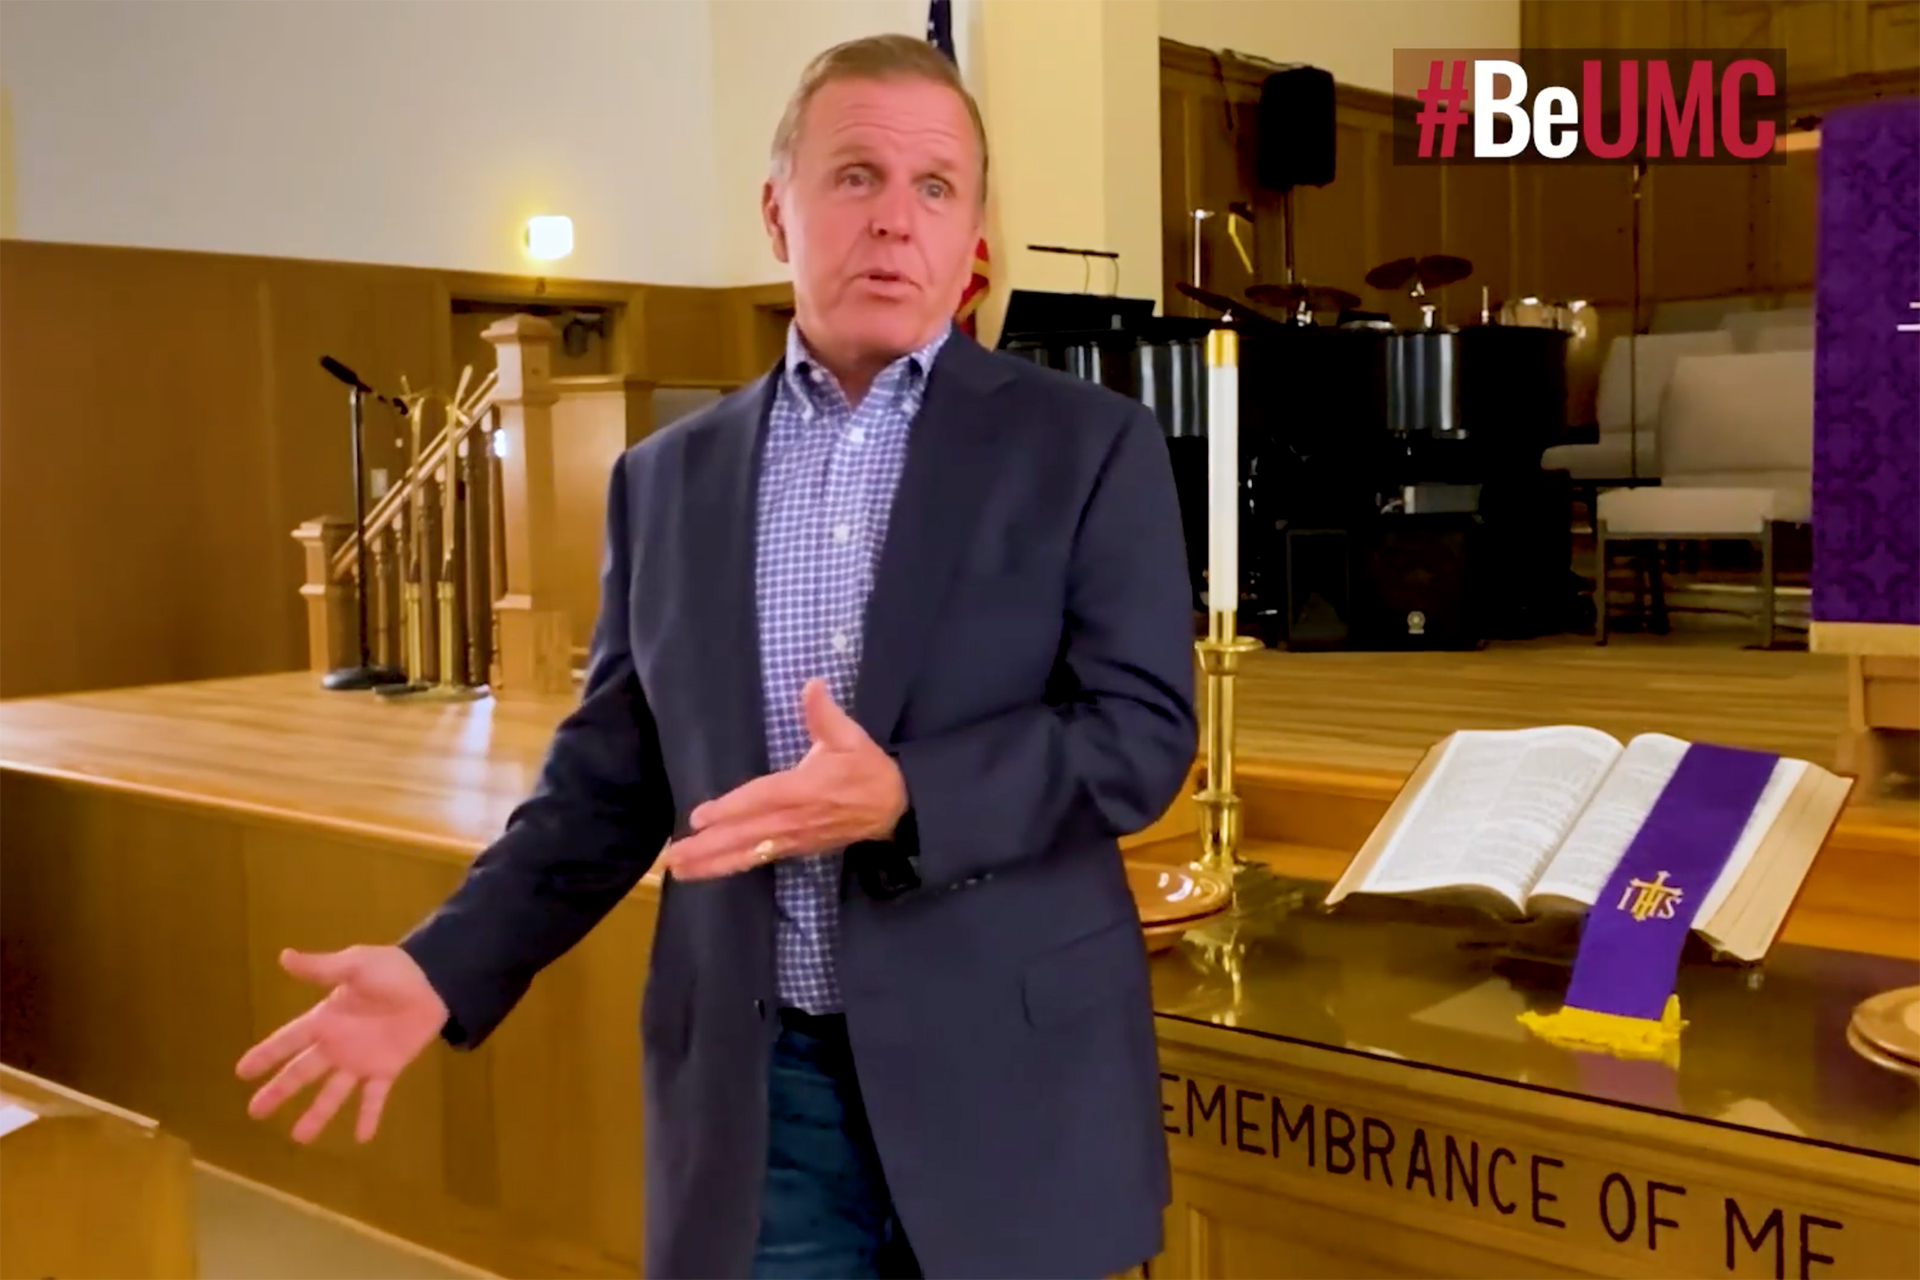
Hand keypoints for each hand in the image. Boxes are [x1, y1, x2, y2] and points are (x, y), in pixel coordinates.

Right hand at [235, 945, 446, 1144]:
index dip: (265, 1055)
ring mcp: (361, 1060)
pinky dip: (369, 1116)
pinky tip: (362, 1138)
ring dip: (317, 1115)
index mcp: (325, 1020)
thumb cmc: (393, 971)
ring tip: (300, 1139)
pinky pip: (374, 1097)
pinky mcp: (387, 1069)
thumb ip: (321, 968)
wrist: (434, 981)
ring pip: (333, 1093)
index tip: (241, 1072)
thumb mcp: (355, 964)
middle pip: (301, 1073)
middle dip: (278, 1091)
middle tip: (255, 1112)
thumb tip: (283, 956)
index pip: (288, 1041)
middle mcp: (337, 1045)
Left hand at [661, 678, 906, 880]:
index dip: (730, 809)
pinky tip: (704, 871)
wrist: (894, 809)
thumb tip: (812, 685)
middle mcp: (792, 820)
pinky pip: (756, 860)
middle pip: (745, 836)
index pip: (761, 800)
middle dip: (709, 846)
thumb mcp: (851, 737)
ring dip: (712, 862)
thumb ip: (826, 714)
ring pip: (747, 853)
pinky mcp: (793, 849)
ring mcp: (792, 839)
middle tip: (673, 856)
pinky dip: (729, 867)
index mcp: (803, 790)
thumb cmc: (867, 771)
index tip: (700, 817)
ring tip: (678, 868)